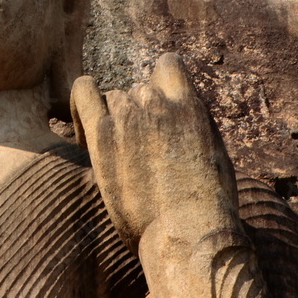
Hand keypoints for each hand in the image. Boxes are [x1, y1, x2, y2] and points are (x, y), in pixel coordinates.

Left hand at [71, 53, 240, 254]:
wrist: (185, 232)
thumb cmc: (206, 201)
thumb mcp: (213, 148)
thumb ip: (192, 118)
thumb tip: (177, 102)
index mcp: (188, 102)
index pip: (168, 65)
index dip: (165, 84)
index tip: (164, 106)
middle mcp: (154, 102)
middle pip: (139, 90)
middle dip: (144, 113)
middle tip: (148, 151)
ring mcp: (126, 117)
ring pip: (115, 98)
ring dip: (119, 118)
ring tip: (126, 155)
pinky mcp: (101, 137)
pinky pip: (84, 93)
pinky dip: (84, 96)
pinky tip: (88, 115)